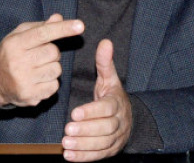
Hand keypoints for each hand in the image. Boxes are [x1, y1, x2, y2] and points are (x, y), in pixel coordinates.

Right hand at [0, 13, 83, 107]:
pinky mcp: (29, 96)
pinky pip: (54, 86)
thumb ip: (41, 26)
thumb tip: (59, 18)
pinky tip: (37, 81)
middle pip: (53, 52)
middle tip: (40, 56)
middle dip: (52, 53)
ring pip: (56, 70)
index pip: (43, 33)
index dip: (63, 29)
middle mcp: (18, 62)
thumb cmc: (11, 53)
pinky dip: (50, 83)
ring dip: (52, 68)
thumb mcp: (20, 35)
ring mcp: (23, 81)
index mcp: (15, 43)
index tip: (80, 26)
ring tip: (37, 69)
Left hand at [62, 39, 131, 161]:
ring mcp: (116, 138)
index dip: (92, 112)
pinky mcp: (111, 150)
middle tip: (67, 129)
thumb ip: (105, 62)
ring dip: (83, 145)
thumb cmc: (112, 95)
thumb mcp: (109, 78)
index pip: (107, 108)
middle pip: (106, 128)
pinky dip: (84, 157)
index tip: (74, 113)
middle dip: (86, 130)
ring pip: (102, 144)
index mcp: (117, 103)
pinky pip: (99, 155)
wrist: (128, 118)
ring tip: (65, 143)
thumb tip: (105, 41)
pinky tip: (68, 155)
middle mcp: (120, 122)